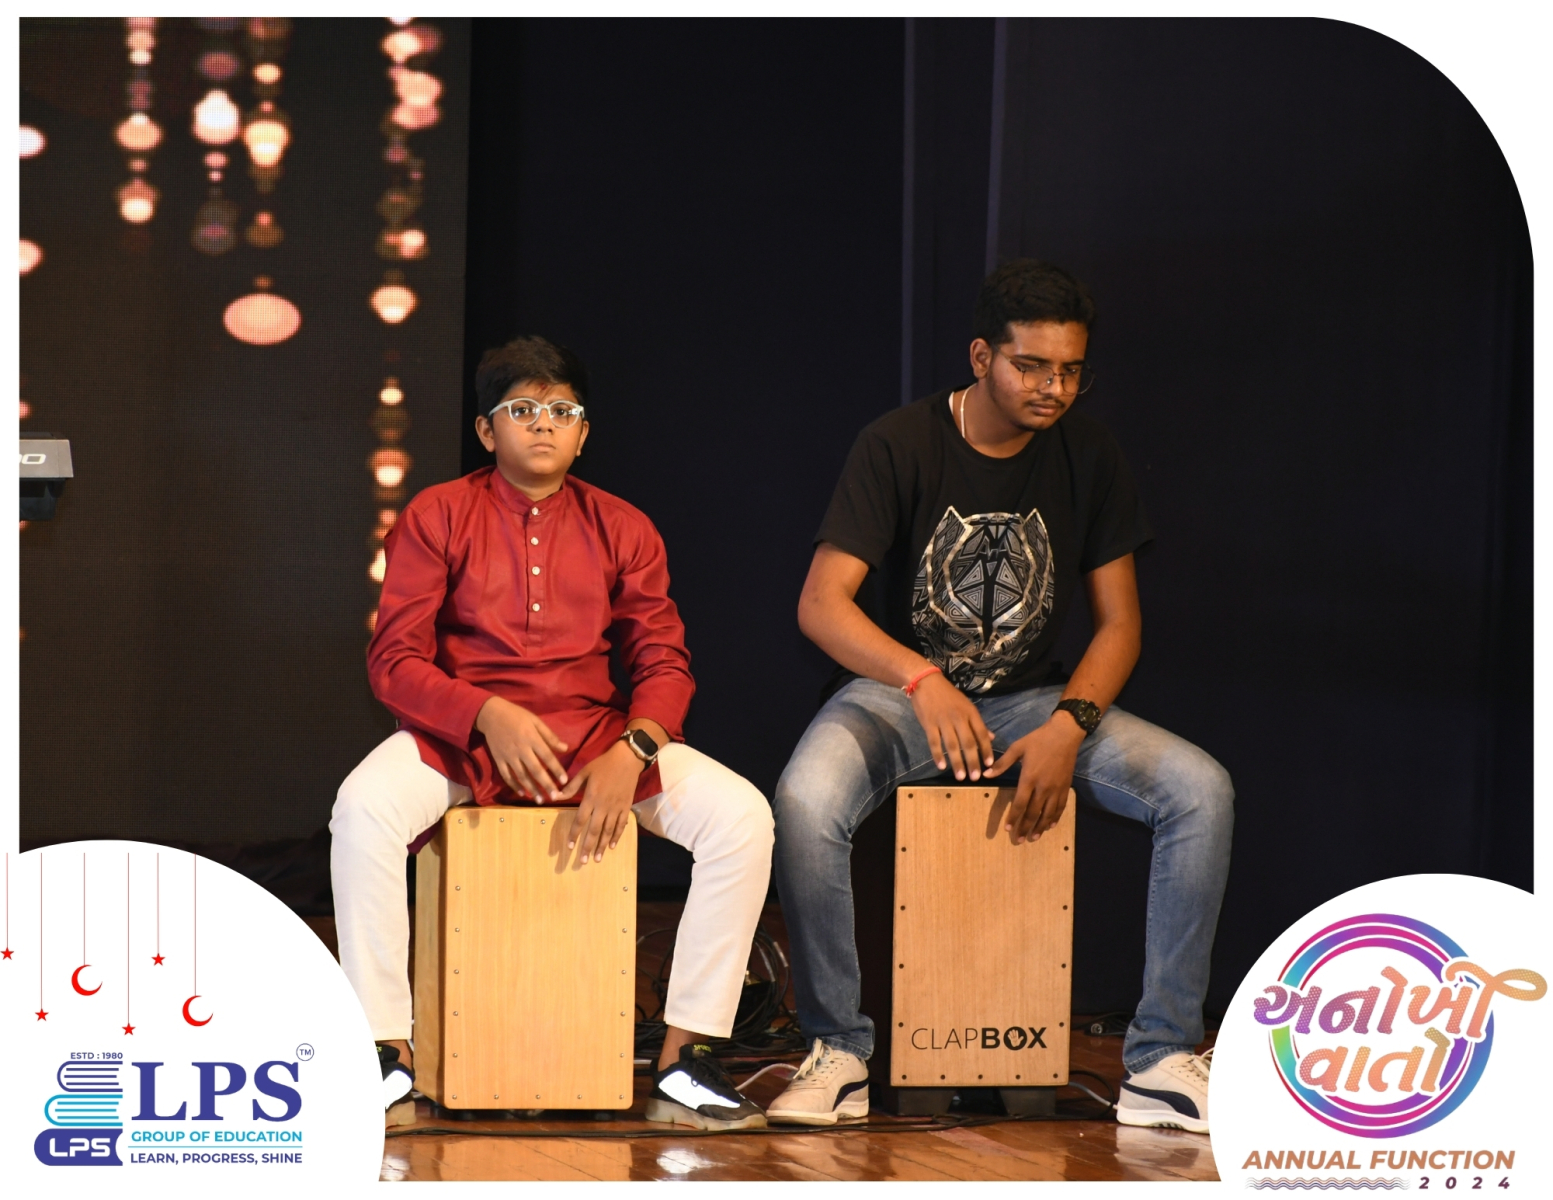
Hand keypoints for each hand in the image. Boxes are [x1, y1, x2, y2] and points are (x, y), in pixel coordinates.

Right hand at [474, 696, 569, 799]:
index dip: (556, 769)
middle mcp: (521, 749)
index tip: (564, 781)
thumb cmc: (517, 716)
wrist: (491, 714)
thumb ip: (550, 736)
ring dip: (532, 789)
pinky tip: (523, 793)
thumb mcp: (535, 721)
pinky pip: (506, 776)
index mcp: (531, 738)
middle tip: (555, 797)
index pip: (547, 756)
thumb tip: (565, 748)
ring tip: (541, 800)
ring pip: (521, 776)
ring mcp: (508, 756)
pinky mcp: (498, 760)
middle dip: (546, 784)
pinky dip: (514, 786)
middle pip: (535, 770)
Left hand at [557, 741, 640, 862]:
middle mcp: (603, 806)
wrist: (628, 759)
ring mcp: (616, 808)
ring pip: (608, 830)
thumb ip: (571, 787)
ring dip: (601, 845)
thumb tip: (555, 796)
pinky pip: (621, 825)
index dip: (574, 834)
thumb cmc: (604, 764)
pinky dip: (616, 836)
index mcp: (591, 797)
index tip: (569, 846)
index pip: (580, 820)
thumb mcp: (585, 772)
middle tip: (583, 861)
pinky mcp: (626, 807)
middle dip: (588, 846)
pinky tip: (612, 846)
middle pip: (594, 830)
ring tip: (597, 859)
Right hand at [908, 672, 994, 780]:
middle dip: (973, 761)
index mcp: (970, 713)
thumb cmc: (948, 695)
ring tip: (961, 777)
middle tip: (975, 777)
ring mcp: (943, 721)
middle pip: (968, 742)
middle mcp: (958, 718)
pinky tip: (941, 766)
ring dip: (957, 762)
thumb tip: (991, 737)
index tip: (990, 764)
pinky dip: (938, 755)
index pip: (981, 733)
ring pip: (952, 745)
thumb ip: (977, 723)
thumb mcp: (967, 705)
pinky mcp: (929, 724)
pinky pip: (934, 742)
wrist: (926, 682)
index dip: (986, 749)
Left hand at [984, 713, 1085, 843]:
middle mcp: (1043, 787)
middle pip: (1034, 812)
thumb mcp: (1017, 748)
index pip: (1020, 803)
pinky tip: (1050, 825)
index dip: (1014, 818)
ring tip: (1034, 838)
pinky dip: (1055, 817)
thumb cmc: (1038, 739)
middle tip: (1019, 840)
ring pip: (1048, 813)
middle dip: (1025, 827)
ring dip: (1040, 827)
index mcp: (1029, 777)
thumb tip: (986, 774)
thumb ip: (1002, 763)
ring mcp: (1056, 788)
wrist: (1065, 734)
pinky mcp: (1065, 786)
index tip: (1008, 829)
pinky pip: (1060, 806)